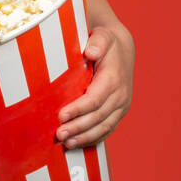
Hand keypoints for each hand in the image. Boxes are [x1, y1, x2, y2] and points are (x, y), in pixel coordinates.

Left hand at [57, 25, 133, 148]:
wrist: (121, 49)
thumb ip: (98, 42)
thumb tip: (91, 51)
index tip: (61, 115)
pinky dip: (93, 138)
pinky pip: (107, 129)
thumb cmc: (105, 42)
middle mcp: (121, 95)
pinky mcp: (117, 112)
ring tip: (66, 143)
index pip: (95, 99)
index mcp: (114, 79)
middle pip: (98, 117)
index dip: (78, 109)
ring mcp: (121, 106)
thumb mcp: (103, 36)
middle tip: (59, 134)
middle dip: (78, 127)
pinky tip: (77, 144)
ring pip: (104, 127)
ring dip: (85, 137)